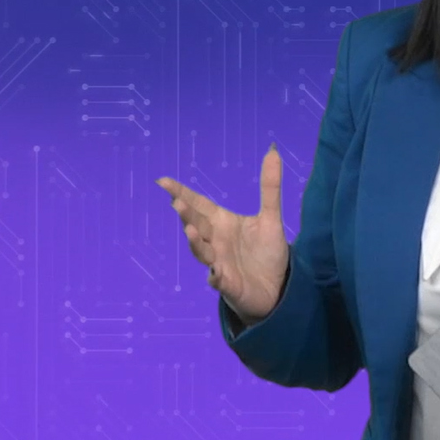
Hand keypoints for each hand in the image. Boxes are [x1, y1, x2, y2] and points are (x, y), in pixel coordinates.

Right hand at [155, 145, 289, 323]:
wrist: (277, 288)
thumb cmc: (266, 253)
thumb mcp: (270, 218)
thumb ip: (269, 187)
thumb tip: (273, 151)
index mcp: (222, 223)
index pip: (199, 205)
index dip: (182, 193)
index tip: (162, 181)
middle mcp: (216, 242)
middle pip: (198, 225)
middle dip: (187, 215)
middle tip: (177, 202)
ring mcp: (219, 264)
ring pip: (202, 252)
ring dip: (196, 243)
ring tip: (190, 230)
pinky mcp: (229, 285)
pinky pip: (219, 281)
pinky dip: (216, 277)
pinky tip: (215, 273)